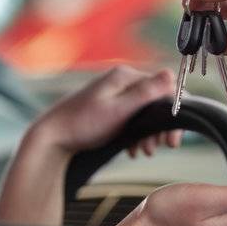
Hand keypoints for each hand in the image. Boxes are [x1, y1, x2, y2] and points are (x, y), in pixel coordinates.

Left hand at [32, 64, 182, 156]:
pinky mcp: (112, 107)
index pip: (164, 89)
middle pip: (156, 102)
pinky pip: (134, 119)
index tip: (172, 140)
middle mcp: (123, 81)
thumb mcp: (118, 110)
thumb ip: (145, 93)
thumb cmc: (83, 123)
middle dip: (160, 127)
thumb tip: (171, 73)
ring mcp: (117, 94)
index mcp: (125, 76)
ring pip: (146, 113)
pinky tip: (132, 149)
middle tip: (160, 148)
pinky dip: (137, 135)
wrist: (53, 136)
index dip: (173, 114)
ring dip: (149, 134)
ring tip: (143, 151)